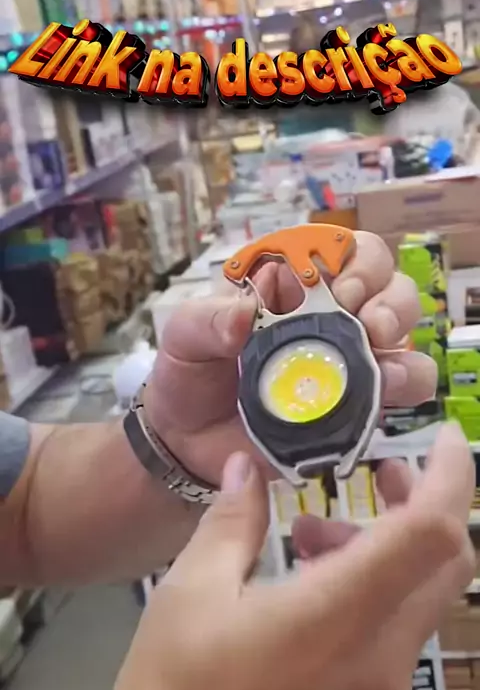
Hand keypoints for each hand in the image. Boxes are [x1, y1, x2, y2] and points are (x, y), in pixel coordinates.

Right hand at [33, 424, 473, 689]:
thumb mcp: (188, 595)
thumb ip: (232, 522)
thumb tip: (245, 469)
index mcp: (338, 619)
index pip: (434, 531)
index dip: (451, 475)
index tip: (442, 439)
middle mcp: (381, 665)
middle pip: (444, 567)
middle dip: (421, 508)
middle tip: (376, 478)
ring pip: (417, 608)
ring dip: (383, 560)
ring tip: (308, 545)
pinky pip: (394, 651)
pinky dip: (372, 608)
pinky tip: (307, 607)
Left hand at [146, 231, 436, 485]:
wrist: (187, 439)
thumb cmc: (190, 374)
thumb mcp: (183, 335)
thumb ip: (206, 320)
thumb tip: (244, 315)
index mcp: (295, 286)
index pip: (347, 251)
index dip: (357, 261)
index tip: (342, 290)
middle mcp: (332, 319)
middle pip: (389, 288)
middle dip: (390, 300)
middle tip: (369, 324)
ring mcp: (349, 363)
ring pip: (406, 338)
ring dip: (404, 343)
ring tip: (378, 358)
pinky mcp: (356, 408)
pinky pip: (402, 390)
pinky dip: (405, 385)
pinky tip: (384, 391)